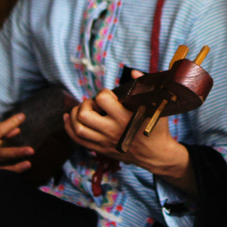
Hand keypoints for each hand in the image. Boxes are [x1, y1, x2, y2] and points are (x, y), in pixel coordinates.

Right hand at [0, 113, 34, 172]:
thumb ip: (1, 131)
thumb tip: (18, 130)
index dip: (10, 123)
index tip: (22, 116)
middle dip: (15, 153)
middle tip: (31, 150)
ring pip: (1, 170)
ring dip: (16, 168)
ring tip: (29, 164)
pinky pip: (0, 177)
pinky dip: (10, 175)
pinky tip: (23, 171)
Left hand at [64, 83, 195, 195]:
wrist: (157, 154)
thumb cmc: (157, 128)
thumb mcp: (156, 106)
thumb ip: (143, 87)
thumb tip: (133, 72)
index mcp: (125, 118)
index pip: (102, 100)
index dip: (103, 93)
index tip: (110, 95)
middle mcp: (112, 131)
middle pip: (84, 115)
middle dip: (86, 104)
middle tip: (94, 103)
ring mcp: (104, 142)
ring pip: (78, 128)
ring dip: (76, 115)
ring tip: (84, 109)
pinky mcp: (101, 149)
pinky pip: (78, 140)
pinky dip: (69, 127)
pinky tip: (69, 118)